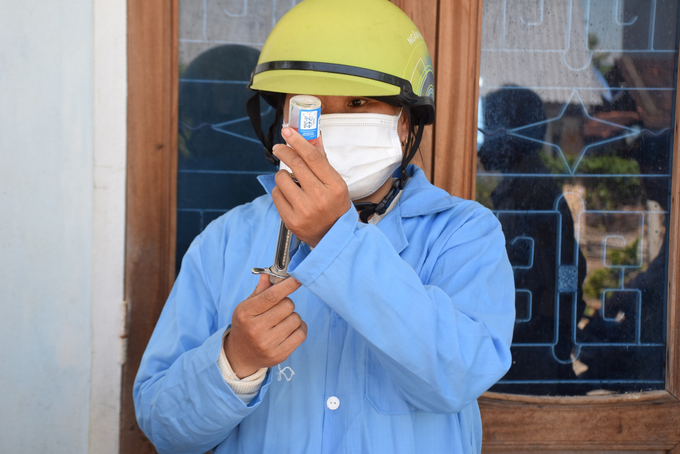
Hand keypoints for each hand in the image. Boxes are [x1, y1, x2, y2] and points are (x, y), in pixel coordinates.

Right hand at [224, 274, 306, 377]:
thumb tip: (269, 274)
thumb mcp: (246, 307)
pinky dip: (300, 328)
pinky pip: (301, 334)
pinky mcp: (279, 355)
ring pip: (296, 319)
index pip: (271, 296)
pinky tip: (290, 329)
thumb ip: (260, 290)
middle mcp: (255, 329)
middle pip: (287, 306)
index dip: (287, 286)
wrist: (240, 355)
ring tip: (281, 322)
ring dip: (292, 317)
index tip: (298, 278)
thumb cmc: (246, 326)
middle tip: (278, 309)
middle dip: (287, 303)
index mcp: (245, 313)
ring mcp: (267, 344)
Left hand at [272, 127, 350, 246]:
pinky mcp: (291, 220)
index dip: (298, 142)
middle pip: (296, 165)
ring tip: (291, 182)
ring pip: (282, 179)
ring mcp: (304, 210)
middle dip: (284, 151)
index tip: (288, 132)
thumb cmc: (334, 207)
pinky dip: (280, 191)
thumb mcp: (335, 184)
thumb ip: (322, 161)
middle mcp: (320, 197)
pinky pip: (276, 195)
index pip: (313, 158)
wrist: (333, 236)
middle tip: (279, 148)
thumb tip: (313, 137)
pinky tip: (289, 195)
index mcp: (334, 186)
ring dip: (283, 176)